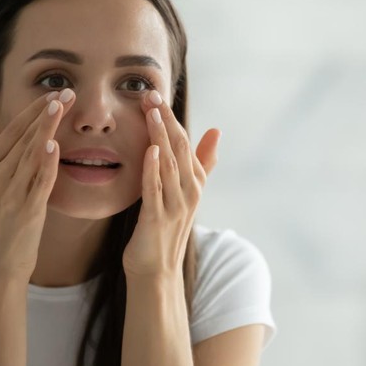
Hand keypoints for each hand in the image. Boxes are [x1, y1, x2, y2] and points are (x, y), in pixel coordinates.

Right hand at [0, 89, 74, 280]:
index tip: (51, 94)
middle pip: (24, 138)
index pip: (10, 132)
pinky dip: (46, 164)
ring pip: (32, 154)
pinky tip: (53, 145)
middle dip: (46, 113)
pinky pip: (39, 182)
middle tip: (68, 92)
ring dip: (48, 128)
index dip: (32, 112)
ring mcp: (11, 194)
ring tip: (63, 106)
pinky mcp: (27, 211)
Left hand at [122, 90, 220, 277]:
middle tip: (150, 94)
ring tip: (151, 112)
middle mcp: (189, 191)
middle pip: (178, 148)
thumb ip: (201, 162)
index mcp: (194, 182)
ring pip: (169, 164)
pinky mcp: (158, 219)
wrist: (156, 271)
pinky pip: (155, 189)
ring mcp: (175, 205)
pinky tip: (150, 150)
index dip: (171, 117)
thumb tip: (216, 130)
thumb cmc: (166, 229)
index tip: (155, 94)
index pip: (184, 142)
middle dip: (165, 120)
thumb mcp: (185, 192)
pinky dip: (153, 169)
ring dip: (160, 137)